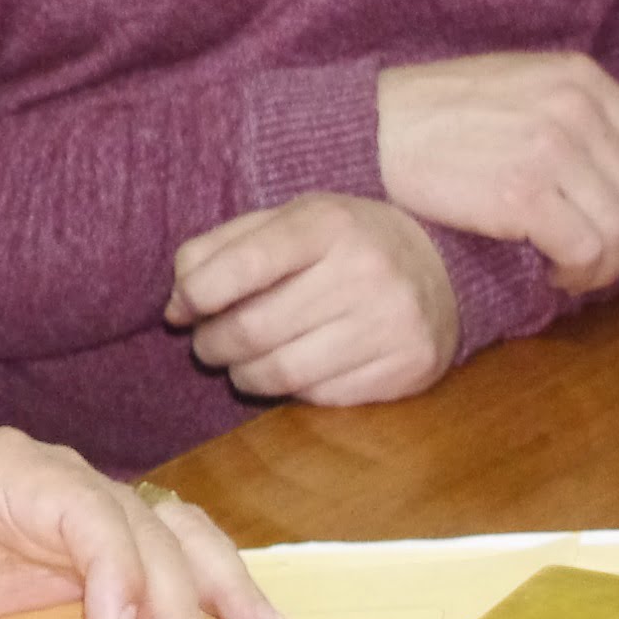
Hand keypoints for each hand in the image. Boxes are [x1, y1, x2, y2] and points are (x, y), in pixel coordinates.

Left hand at [0, 428, 294, 618]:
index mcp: (8, 471)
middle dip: (178, 601)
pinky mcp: (85, 549)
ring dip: (218, 588)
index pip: (85, 511)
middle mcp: (58, 483)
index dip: (113, 568)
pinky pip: (159, 557)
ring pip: (170, 536)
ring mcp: (78, 513)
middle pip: (142, 529)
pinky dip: (203, 588)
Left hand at [168, 193, 460, 403]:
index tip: (183, 308)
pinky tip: (293, 369)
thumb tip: (175, 308)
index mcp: (327, 224)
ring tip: (240, 362)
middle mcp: (364, 272)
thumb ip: (218, 251)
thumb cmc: (342, 242)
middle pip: (252, 328)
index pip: (241, 266)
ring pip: (281, 372)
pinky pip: (320, 395)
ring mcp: (391, 323)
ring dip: (243, 375)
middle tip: (207, 344)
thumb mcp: (284, 222)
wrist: (444, 266)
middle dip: (211, 344)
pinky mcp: (407, 367)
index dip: (195, 296)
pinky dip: (291, 390)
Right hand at [376, 52, 618, 292]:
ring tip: (567, 270)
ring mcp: (552, 150)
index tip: (618, 223)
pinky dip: (575, 273)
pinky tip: (548, 272)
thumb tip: (614, 174)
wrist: (369, 129)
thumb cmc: (433, 114)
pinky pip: (585, 252)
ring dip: (601, 264)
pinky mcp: (524, 194)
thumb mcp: (516, 84)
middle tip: (588, 258)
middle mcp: (576, 108)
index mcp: (580, 77)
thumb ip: (570, 112)